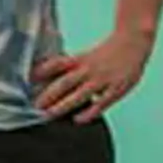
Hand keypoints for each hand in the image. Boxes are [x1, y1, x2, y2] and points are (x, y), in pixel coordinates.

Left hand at [34, 31, 152, 122]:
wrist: (134, 42)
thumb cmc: (109, 52)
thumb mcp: (87, 56)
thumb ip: (70, 67)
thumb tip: (47, 76)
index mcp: (81, 59)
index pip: (57, 64)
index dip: (41, 71)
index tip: (28, 80)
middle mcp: (90, 69)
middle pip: (65, 82)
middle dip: (48, 95)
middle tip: (35, 106)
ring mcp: (103, 80)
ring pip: (80, 95)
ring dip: (63, 105)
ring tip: (49, 114)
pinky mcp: (116, 89)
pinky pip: (101, 103)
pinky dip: (89, 112)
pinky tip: (78, 119)